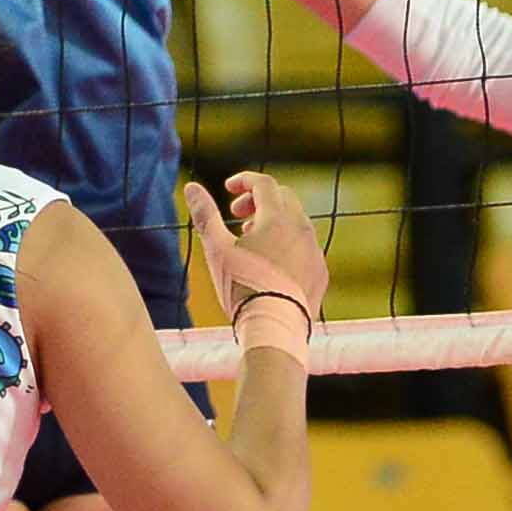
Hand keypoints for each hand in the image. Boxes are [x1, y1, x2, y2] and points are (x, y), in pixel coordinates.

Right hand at [188, 171, 326, 330]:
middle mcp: (301, 229)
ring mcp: (314, 251)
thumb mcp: (217, 249)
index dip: (244, 181)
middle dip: (259, 200)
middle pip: (284, 197)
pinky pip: (306, 246)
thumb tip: (191, 187)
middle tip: (237, 215)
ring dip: (274, 221)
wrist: (275, 329)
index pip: (264, 183)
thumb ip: (205, 215)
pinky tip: (272, 262)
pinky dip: (289, 243)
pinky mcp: (320, 272)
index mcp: (276, 219)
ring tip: (252, 240)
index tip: (228, 189)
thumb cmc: (242, 288)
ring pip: (297, 222)